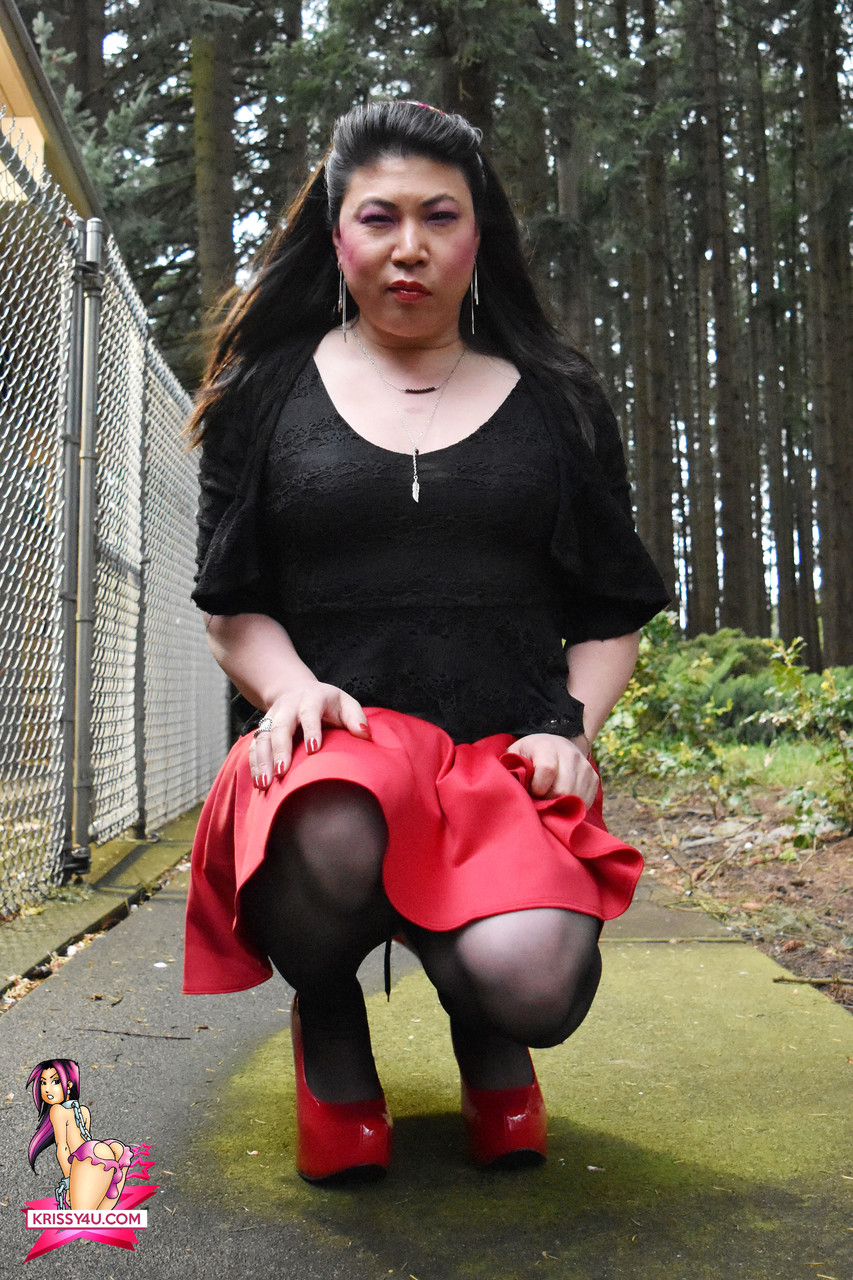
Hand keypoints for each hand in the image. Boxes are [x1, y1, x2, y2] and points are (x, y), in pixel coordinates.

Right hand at [248, 682, 370, 788]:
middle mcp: (288, 708)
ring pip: (262, 738)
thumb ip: (355, 717)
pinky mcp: (261, 730)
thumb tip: (363, 734)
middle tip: (282, 772)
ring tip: (265, 784)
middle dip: (280, 750)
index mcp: (311, 700)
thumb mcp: (345, 702)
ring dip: (262, 761)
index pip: (309, 714)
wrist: (295, 690)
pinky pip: (254, 747)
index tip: (313, 750)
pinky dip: (254, 766)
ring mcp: (272, 719)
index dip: (310, 730)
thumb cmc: (327, 703)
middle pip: (280, 727)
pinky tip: (258, 784)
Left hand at [508, 733, 596, 804]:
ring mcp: (584, 766)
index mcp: (547, 747)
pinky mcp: (593, 778)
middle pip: (563, 788)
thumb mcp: (516, 754)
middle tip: (541, 798)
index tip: (532, 790)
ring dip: (562, 804)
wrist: (557, 743)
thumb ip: (512, 767)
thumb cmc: (531, 753)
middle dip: (549, 800)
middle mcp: (570, 754)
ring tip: (551, 798)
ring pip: (576, 797)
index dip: (538, 787)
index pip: (547, 770)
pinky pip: (586, 800)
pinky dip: (573, 805)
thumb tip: (511, 785)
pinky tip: (563, 800)